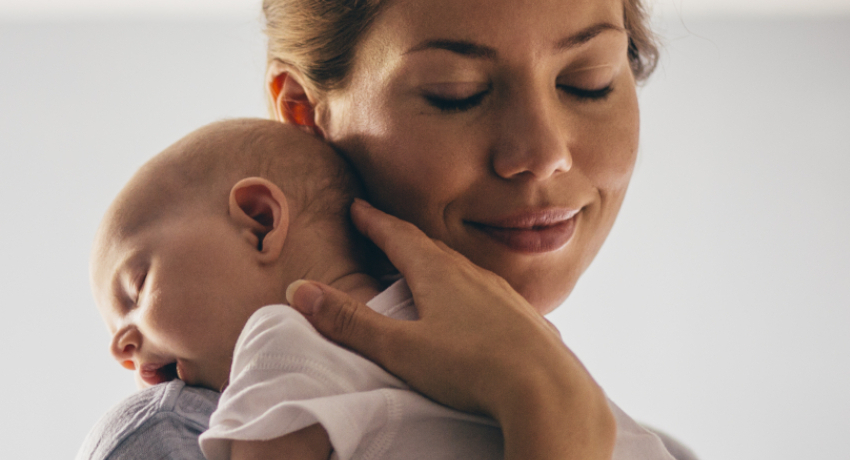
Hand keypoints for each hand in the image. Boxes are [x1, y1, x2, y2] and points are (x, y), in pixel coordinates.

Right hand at [285, 199, 614, 459]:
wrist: (547, 390)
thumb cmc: (472, 368)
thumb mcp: (399, 348)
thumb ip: (350, 322)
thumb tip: (302, 291)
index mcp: (438, 274)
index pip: (398, 236)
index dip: (374, 221)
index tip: (358, 207)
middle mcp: (473, 275)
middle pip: (431, 248)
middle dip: (403, 238)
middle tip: (384, 231)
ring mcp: (503, 296)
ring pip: (463, 270)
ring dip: (438, 264)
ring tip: (423, 270)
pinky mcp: (524, 320)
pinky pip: (488, 295)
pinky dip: (468, 292)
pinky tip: (472, 309)